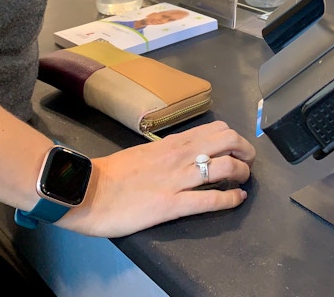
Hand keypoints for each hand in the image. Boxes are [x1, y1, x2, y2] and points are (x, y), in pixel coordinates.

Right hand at [61, 121, 255, 236]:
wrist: (85, 190)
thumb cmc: (113, 174)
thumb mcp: (145, 152)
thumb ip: (168, 150)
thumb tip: (186, 150)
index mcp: (174, 143)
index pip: (216, 129)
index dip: (235, 138)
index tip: (238, 149)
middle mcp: (180, 156)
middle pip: (229, 141)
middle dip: (246, 151)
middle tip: (247, 163)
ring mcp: (177, 179)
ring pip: (225, 167)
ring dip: (242, 173)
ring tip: (243, 181)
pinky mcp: (171, 204)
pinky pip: (210, 200)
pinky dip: (231, 200)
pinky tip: (237, 200)